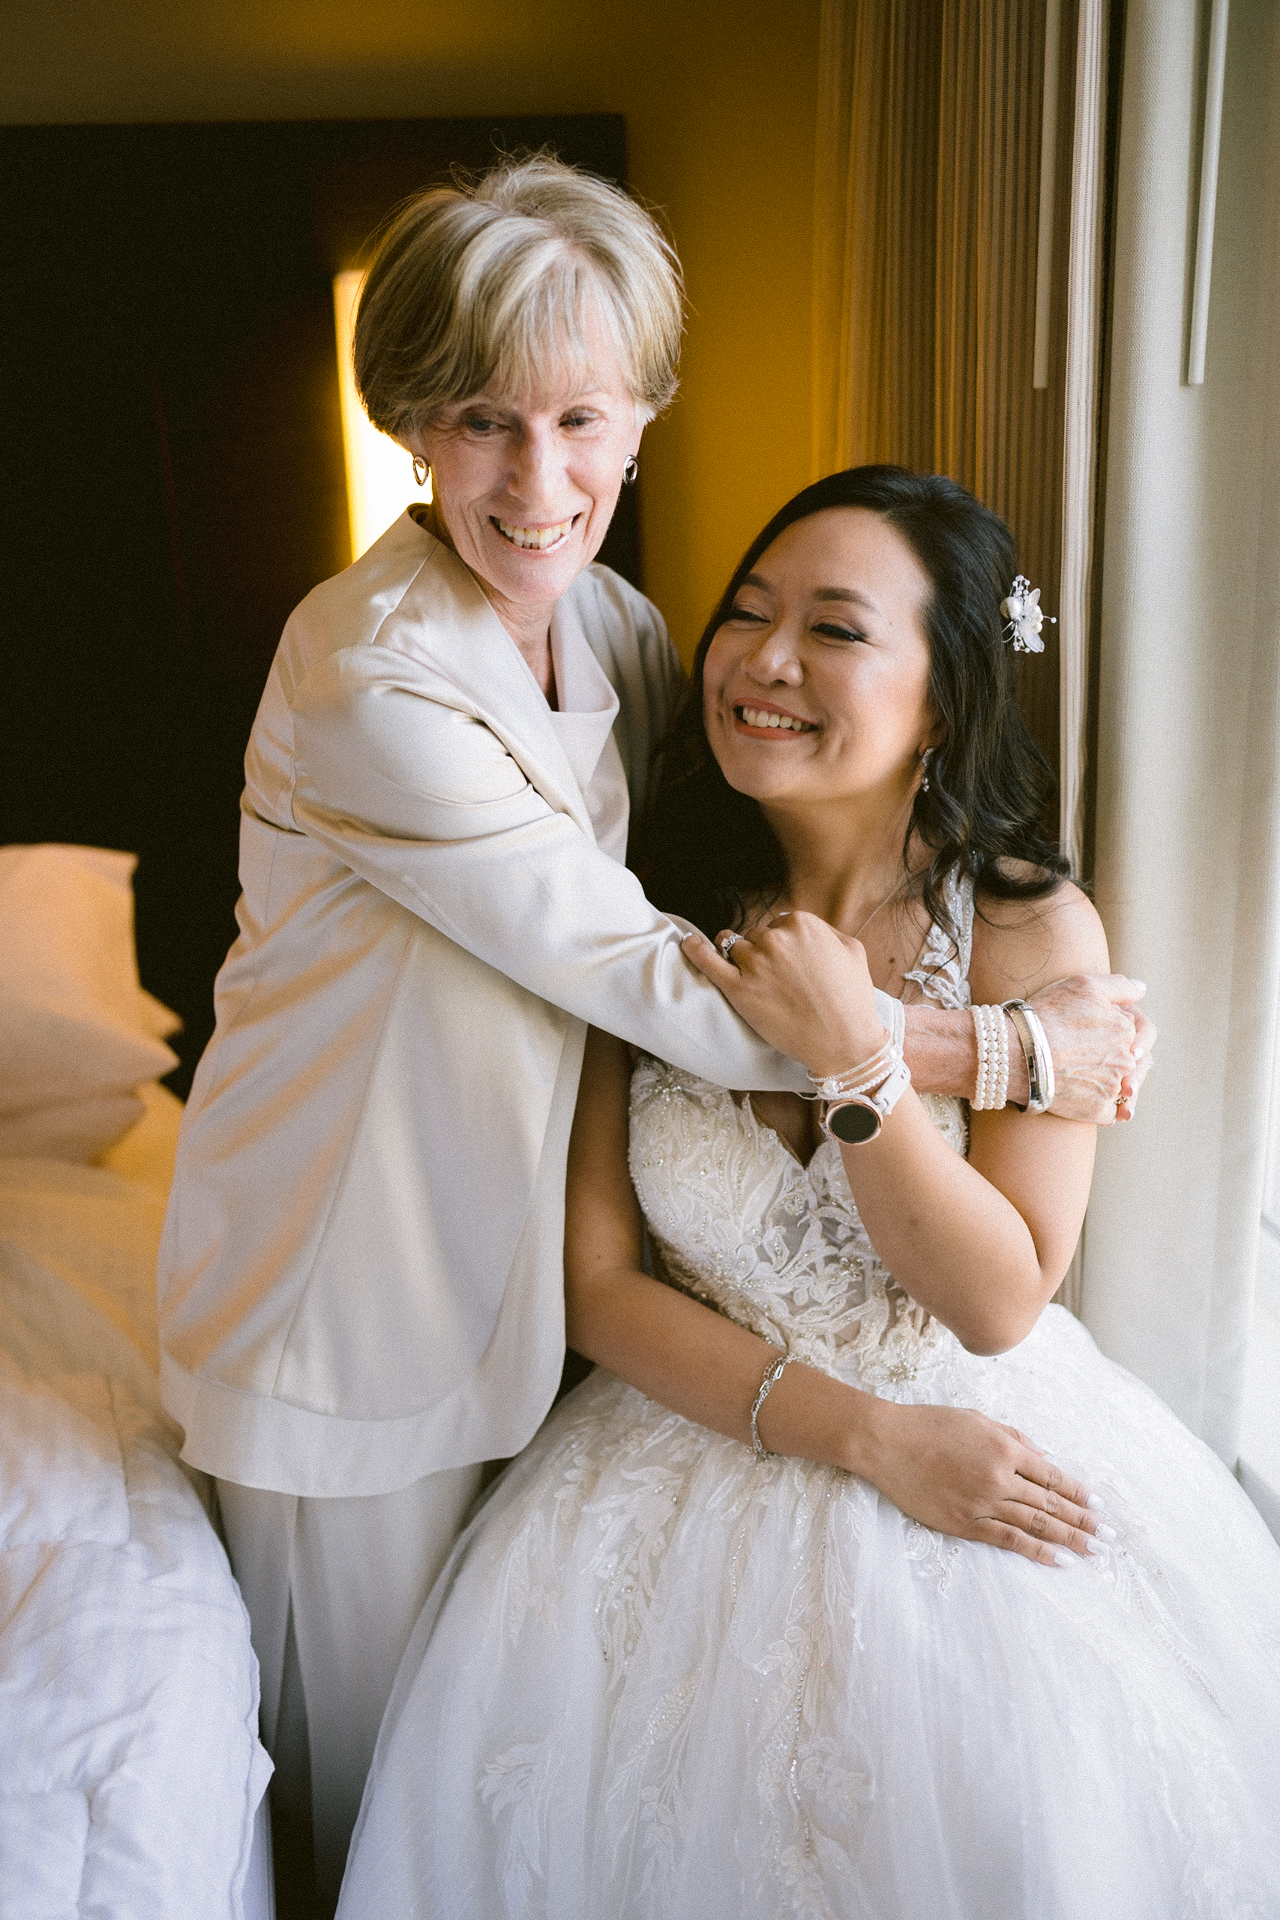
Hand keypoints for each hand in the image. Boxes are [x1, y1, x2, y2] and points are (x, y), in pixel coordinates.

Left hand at [682, 913, 883, 1073]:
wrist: (843, 1043)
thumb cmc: (852, 1000)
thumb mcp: (852, 951)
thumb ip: (826, 931)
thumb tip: (805, 927)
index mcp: (802, 925)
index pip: (779, 924)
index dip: (784, 945)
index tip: (790, 963)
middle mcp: (775, 939)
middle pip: (757, 936)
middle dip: (764, 953)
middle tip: (779, 981)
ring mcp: (754, 964)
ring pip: (735, 948)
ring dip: (740, 959)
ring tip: (751, 978)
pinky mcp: (738, 990)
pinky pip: (708, 961)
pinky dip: (695, 949)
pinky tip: (687, 942)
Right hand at [863, 1401, 1106, 1565]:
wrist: (886, 1443)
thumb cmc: (930, 1424)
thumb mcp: (978, 1419)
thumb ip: (1014, 1438)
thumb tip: (1044, 1458)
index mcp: (1006, 1448)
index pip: (1053, 1477)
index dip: (1078, 1493)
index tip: (1099, 1506)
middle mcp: (1000, 1478)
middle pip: (1051, 1505)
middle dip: (1083, 1521)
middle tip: (1109, 1537)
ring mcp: (983, 1503)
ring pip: (1036, 1525)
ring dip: (1068, 1539)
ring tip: (1092, 1551)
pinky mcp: (965, 1524)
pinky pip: (1008, 1540)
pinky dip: (1035, 1551)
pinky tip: (1057, 1560)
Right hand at [1028, 974, 1154, 1123]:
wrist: (1016, 1053)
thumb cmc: (1048, 1015)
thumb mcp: (1084, 985)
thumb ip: (1119, 986)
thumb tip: (1142, 990)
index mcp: (1127, 1030)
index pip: (1134, 1031)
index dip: (1114, 1030)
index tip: (1092, 1034)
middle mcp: (1126, 1060)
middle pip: (1129, 1060)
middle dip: (1114, 1058)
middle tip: (1085, 1057)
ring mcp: (1112, 1088)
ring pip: (1119, 1087)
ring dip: (1107, 1083)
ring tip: (1080, 1076)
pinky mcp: (1097, 1111)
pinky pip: (1109, 1112)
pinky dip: (1101, 1107)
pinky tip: (1083, 1098)